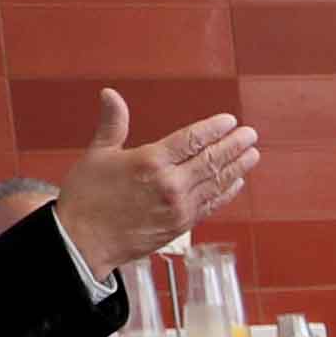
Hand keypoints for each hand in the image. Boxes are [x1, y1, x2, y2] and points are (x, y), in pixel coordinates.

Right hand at [59, 87, 260, 272]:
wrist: (82, 242)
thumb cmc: (86, 198)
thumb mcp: (98, 154)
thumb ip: (113, 123)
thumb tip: (110, 94)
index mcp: (150, 162)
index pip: (192, 139)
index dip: (214, 129)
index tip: (229, 121)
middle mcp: (170, 184)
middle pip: (211, 159)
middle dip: (234, 145)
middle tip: (250, 135)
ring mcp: (179, 207)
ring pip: (216, 183)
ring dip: (237, 167)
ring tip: (252, 154)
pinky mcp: (182, 226)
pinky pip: (211, 205)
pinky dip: (226, 192)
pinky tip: (236, 182)